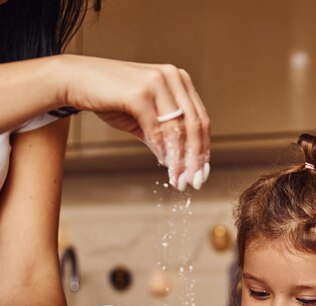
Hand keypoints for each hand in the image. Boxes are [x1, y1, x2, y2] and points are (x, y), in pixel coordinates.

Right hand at [61, 56, 209, 190]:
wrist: (76, 80)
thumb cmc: (110, 98)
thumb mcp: (144, 118)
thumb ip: (162, 136)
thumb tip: (178, 163)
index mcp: (179, 80)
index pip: (200, 120)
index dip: (203, 150)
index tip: (201, 174)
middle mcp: (172, 77)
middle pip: (195, 125)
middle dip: (196, 158)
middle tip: (194, 182)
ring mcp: (157, 82)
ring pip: (178, 129)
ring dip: (180, 159)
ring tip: (179, 179)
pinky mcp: (139, 92)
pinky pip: (157, 129)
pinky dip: (162, 150)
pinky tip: (164, 164)